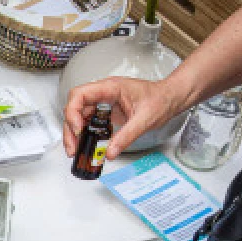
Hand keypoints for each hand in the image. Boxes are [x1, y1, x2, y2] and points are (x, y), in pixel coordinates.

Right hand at [63, 76, 186, 161]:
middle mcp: (103, 94)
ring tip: (76, 150)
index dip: (73, 112)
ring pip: (79, 116)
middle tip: (73, 148)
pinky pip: (89, 123)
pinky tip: (85, 145)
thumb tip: (109, 152)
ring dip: (74, 134)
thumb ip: (126, 136)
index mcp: (110, 88)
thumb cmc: (161, 100)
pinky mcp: (106, 112)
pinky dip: (84, 135)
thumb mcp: (145, 120)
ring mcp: (103, 103)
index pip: (80, 95)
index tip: (78, 129)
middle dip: (70, 129)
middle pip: (74, 108)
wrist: (171, 98)